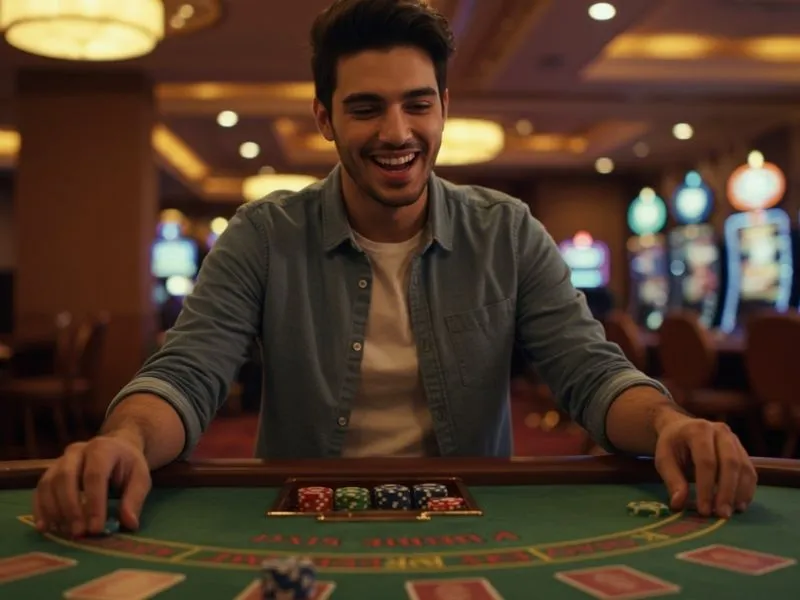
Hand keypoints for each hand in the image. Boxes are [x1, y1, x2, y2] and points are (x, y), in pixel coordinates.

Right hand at [33, 434, 150, 537]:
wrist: (116, 446)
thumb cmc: (128, 465)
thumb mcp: (140, 477)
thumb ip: (134, 498)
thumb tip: (130, 524)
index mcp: (103, 449)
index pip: (95, 475)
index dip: (94, 503)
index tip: (96, 528)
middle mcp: (78, 451)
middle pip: (66, 477)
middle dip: (71, 508)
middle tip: (78, 533)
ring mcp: (61, 459)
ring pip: (49, 483)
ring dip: (54, 510)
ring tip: (64, 532)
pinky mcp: (50, 471)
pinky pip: (39, 489)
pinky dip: (40, 508)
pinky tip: (45, 527)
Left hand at [654, 417, 756, 517]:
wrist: (681, 428)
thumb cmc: (672, 445)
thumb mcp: (664, 459)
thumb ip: (672, 480)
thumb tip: (678, 504)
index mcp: (698, 430)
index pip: (706, 461)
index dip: (706, 487)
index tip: (704, 510)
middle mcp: (720, 431)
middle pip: (730, 463)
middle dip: (727, 491)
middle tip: (722, 514)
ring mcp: (734, 439)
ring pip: (744, 467)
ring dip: (739, 492)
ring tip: (731, 512)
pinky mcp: (742, 450)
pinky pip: (750, 471)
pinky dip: (747, 489)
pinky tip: (739, 505)